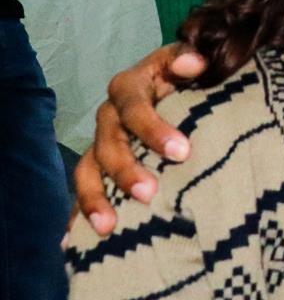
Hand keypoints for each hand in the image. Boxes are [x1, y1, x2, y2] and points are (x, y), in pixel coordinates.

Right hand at [71, 44, 203, 235]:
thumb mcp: (190, 61)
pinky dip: (80, 214)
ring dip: (96, 199)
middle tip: (150, 194)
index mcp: (130, 87)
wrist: (179, 86)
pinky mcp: (100, 167)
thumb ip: (190, 59)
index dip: (153, 128)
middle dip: (127, 170)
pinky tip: (73, 241)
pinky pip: (85, 191)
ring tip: (108, 227)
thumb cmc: (189, 75)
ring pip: (89, 171)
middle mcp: (109, 115)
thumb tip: (195, 61)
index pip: (134, 106)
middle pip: (110, 143)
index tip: (182, 152)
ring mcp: (101, 142)